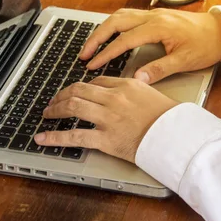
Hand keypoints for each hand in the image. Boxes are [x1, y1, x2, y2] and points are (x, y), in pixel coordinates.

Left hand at [34, 77, 179, 162]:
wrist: (177, 136)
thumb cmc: (169, 118)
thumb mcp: (152, 95)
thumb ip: (135, 90)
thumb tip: (126, 89)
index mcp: (126, 85)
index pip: (96, 81)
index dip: (81, 87)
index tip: (75, 92)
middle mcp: (113, 98)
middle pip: (78, 90)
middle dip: (62, 95)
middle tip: (53, 101)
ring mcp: (108, 118)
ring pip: (73, 107)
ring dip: (55, 109)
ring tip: (47, 113)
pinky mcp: (106, 139)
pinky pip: (75, 136)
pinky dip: (55, 137)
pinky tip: (43, 138)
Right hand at [79, 8, 220, 83]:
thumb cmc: (206, 45)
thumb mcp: (184, 61)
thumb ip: (159, 69)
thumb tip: (137, 80)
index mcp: (158, 27)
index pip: (124, 40)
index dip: (106, 53)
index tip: (92, 64)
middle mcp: (152, 16)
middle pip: (115, 22)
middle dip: (96, 37)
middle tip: (84, 54)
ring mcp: (152, 13)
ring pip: (119, 16)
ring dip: (103, 29)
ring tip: (91, 45)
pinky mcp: (154, 15)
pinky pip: (127, 15)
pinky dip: (113, 24)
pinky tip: (109, 34)